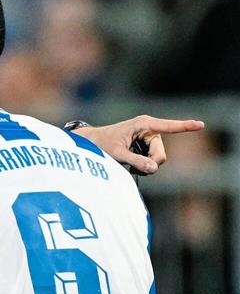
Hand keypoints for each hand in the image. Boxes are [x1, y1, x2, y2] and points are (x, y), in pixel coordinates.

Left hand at [73, 116, 203, 174]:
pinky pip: (153, 160)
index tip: (201, 125)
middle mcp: (149, 129)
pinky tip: (132, 164)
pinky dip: (144, 165)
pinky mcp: (147, 145)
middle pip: (161, 154)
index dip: (185, 127)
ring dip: (146, 166)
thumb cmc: (102, 144)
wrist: (92, 143)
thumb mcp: (117, 154)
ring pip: (158, 159)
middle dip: (150, 164)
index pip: (168, 127)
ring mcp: (149, 138)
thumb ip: (135, 161)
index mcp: (143, 124)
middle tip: (133, 168)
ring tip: (129, 165)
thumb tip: (154, 168)